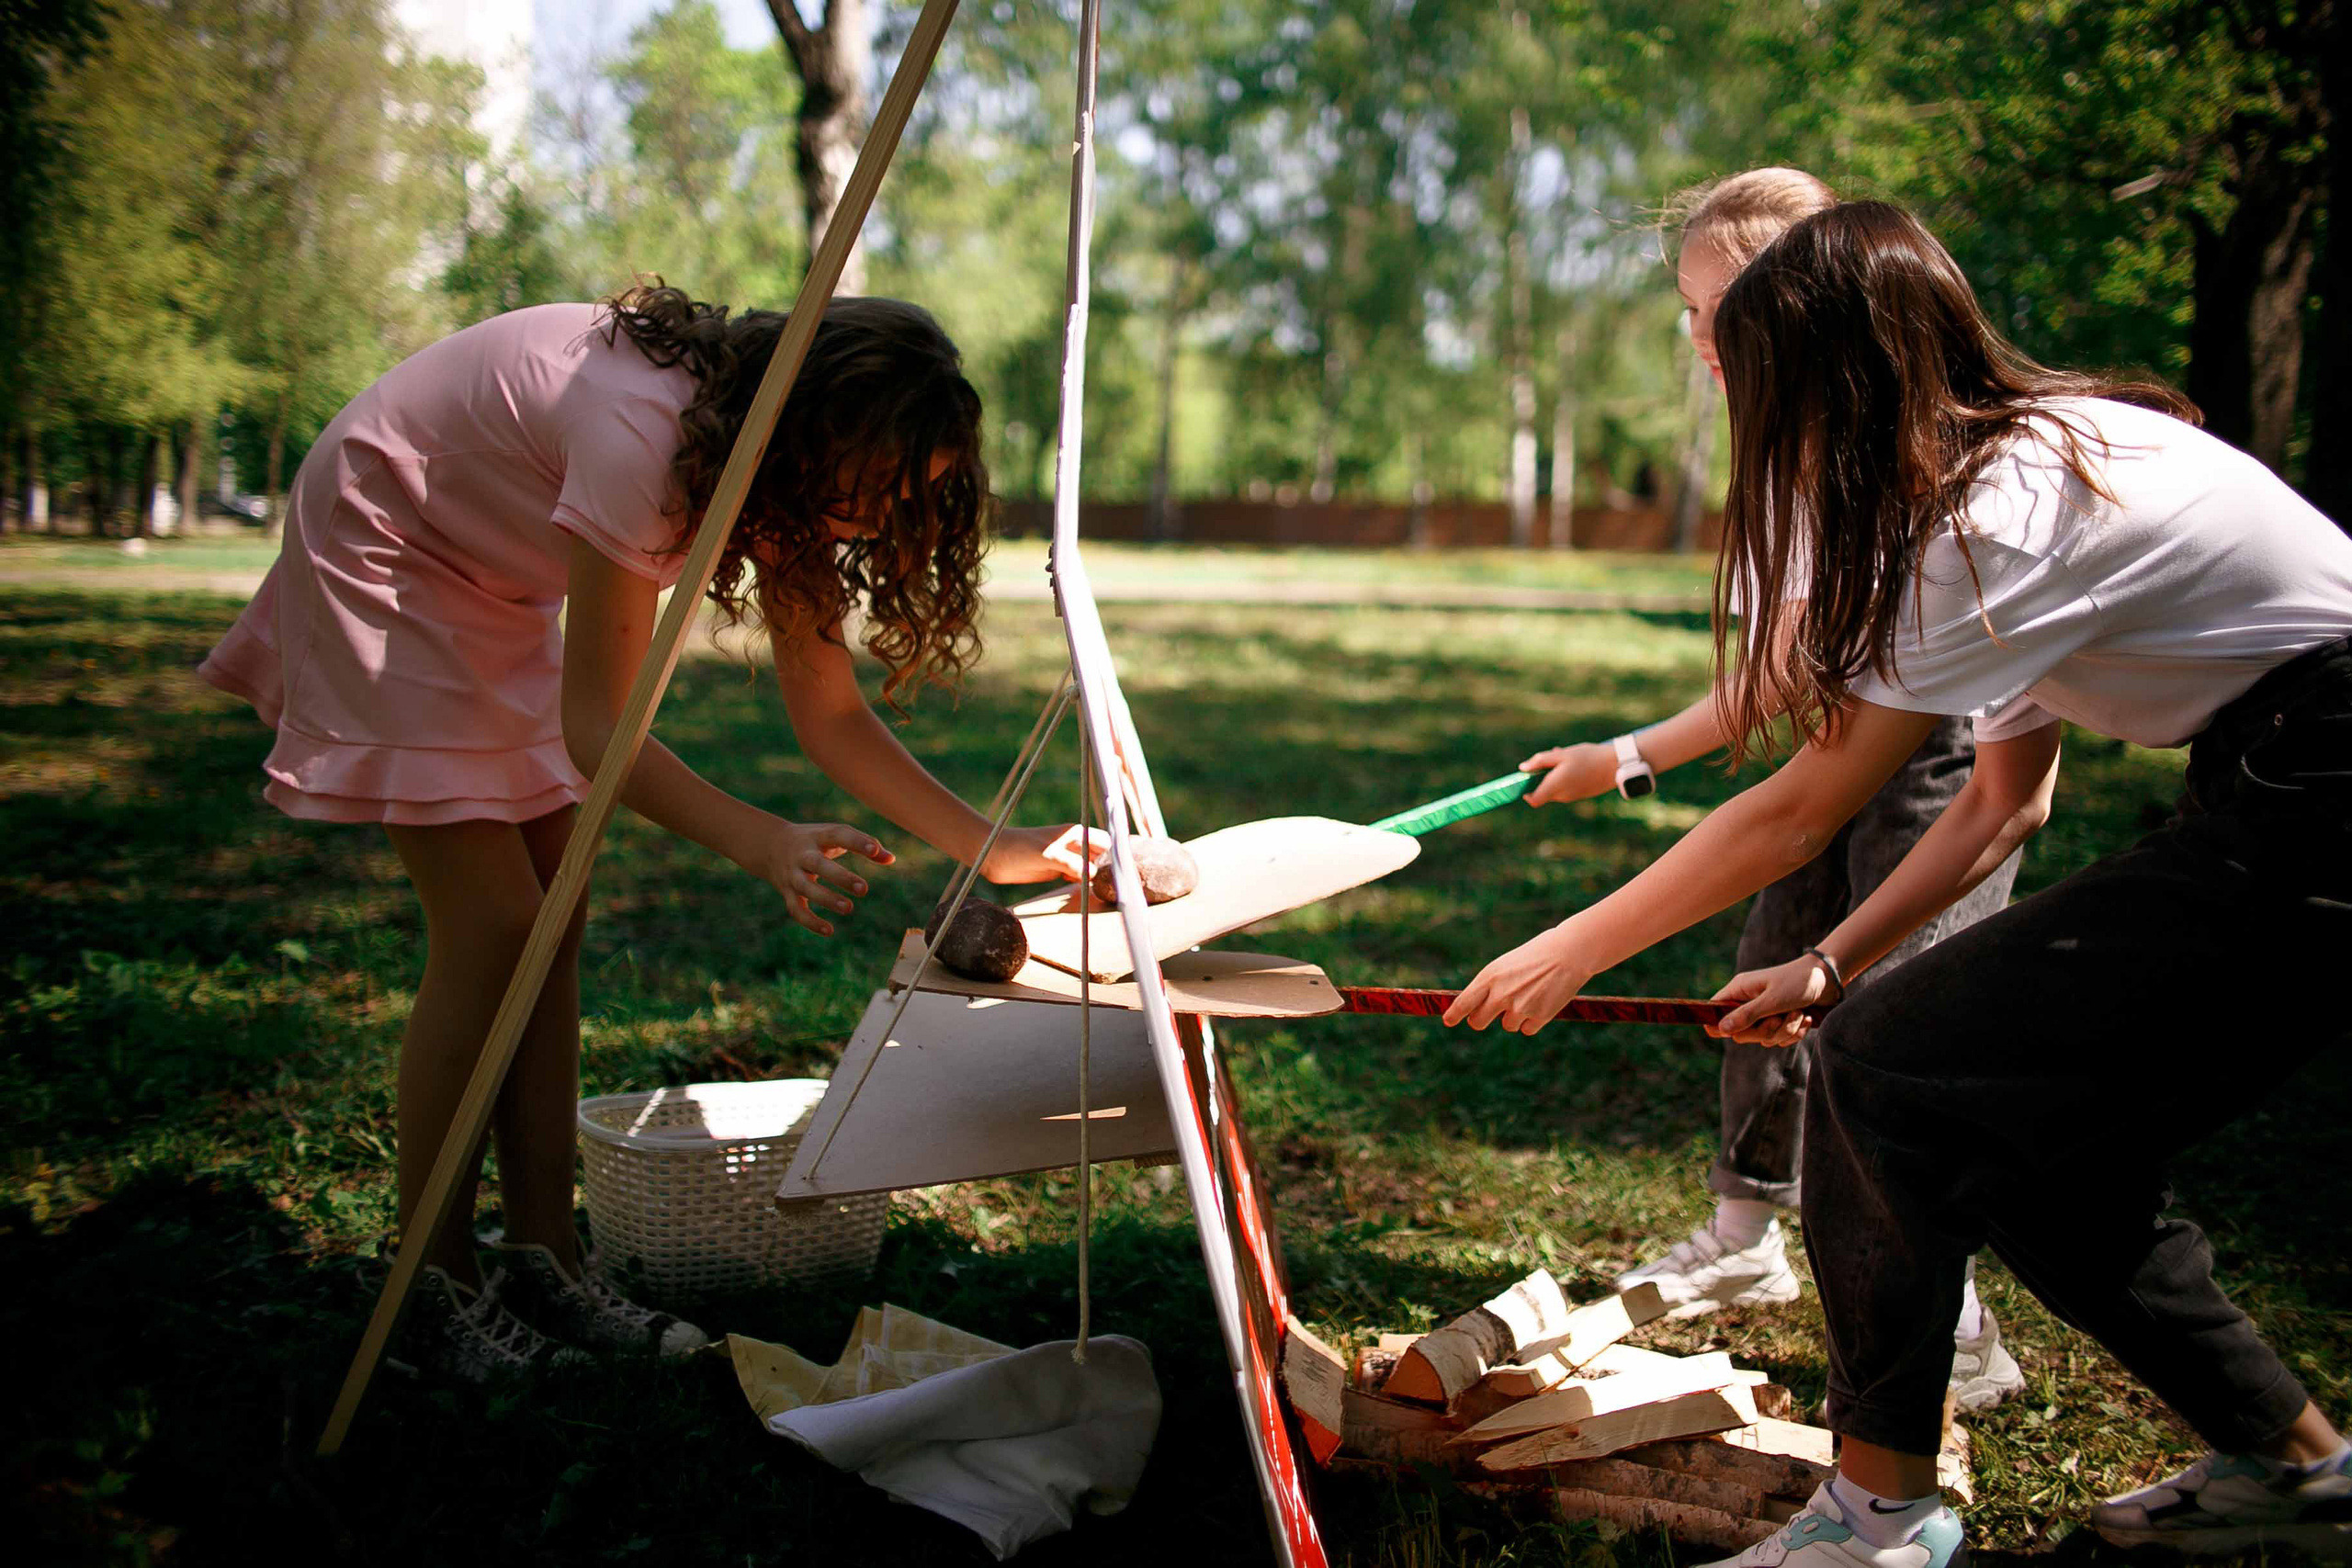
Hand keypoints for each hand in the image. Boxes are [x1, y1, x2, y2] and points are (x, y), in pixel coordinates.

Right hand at [753, 820, 894, 936]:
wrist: (770, 846)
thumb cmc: (815, 841)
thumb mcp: (835, 835)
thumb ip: (865, 844)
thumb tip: (891, 859)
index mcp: (818, 836)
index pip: (838, 835)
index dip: (857, 842)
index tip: (875, 850)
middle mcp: (803, 855)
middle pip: (819, 865)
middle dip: (840, 877)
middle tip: (864, 890)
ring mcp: (792, 874)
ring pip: (806, 889)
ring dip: (827, 900)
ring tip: (849, 908)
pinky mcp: (787, 892)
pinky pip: (796, 909)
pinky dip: (810, 922)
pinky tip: (829, 930)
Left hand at [980, 823, 1104, 885]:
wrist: (994, 856)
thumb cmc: (1019, 849)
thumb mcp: (1049, 856)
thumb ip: (1072, 864)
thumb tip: (1092, 874)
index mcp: (1076, 833)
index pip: (1105, 843)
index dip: (1112, 856)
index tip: (1115, 872)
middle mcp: (1073, 844)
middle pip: (1100, 856)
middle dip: (1105, 869)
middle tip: (1108, 885)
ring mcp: (1065, 857)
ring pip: (1089, 867)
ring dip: (1093, 878)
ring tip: (1095, 889)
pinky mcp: (1056, 869)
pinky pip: (1076, 876)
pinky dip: (1080, 883)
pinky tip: (1078, 888)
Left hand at [1442, 927, 1596, 1034]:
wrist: (1568, 953)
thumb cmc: (1536, 955)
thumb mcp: (1506, 965)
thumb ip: (1491, 986)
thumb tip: (1478, 1007)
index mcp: (1489, 977)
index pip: (1464, 1002)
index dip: (1454, 1014)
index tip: (1448, 1021)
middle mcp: (1500, 994)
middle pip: (1478, 1022)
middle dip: (1482, 1020)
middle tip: (1490, 1013)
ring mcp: (1519, 1008)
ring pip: (1507, 1025)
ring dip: (1515, 1017)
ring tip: (1531, 995)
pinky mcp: (1538, 1017)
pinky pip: (1527, 1029)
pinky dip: (1533, 1021)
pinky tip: (1543, 1002)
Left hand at [1521, 742, 1619, 806]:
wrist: (1616, 766)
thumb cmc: (1588, 758)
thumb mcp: (1562, 754)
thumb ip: (1540, 761)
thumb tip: (1522, 768)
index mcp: (1555, 786)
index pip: (1533, 800)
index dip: (1525, 792)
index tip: (1524, 781)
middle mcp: (1562, 795)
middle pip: (1544, 791)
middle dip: (1543, 777)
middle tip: (1552, 759)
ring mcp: (1572, 797)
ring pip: (1555, 788)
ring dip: (1555, 775)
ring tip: (1567, 758)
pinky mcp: (1581, 794)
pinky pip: (1566, 788)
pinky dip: (1565, 778)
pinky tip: (1576, 764)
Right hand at [1707, 957, 1832, 1045]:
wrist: (1829, 979)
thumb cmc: (1799, 982)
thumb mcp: (1772, 1000)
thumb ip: (1746, 1015)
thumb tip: (1720, 1029)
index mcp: (1740, 990)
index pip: (1714, 1010)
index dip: (1718, 1023)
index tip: (1732, 1031)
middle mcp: (1749, 1002)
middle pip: (1741, 1033)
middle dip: (1764, 1030)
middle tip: (1778, 1018)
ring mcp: (1764, 1013)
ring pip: (1764, 1038)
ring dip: (1785, 1030)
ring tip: (1798, 1013)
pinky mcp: (1780, 1021)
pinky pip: (1780, 1039)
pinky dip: (1794, 1032)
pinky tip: (1804, 1018)